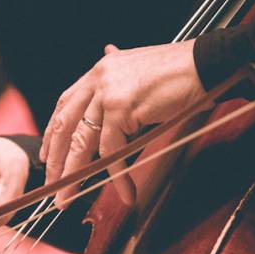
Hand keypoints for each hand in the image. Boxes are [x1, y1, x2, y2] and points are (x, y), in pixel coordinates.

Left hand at [40, 40, 210, 205]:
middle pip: (65, 125)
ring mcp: (108, 92)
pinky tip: (125, 192)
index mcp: (99, 70)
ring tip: (68, 196)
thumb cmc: (180, 73)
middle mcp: (98, 78)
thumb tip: (107, 57)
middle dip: (55, 159)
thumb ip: (119, 78)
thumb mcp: (140, 73)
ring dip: (74, 174)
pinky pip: (113, 151)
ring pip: (82, 142)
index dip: (53, 132)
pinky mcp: (121, 108)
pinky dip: (117, 176)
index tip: (47, 155)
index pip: (65, 104)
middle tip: (51, 185)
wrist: (207, 66)